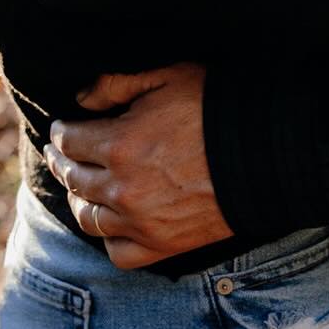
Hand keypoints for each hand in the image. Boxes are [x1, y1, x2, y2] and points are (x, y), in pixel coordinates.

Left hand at [45, 64, 231, 269]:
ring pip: (88, 217)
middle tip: (60, 153)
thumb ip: (117, 83)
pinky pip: (116, 251)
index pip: (70, 140)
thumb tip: (81, 101)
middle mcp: (123, 189)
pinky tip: (109, 222)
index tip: (63, 126)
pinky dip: (106, 237)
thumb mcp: (168, 77)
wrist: (268, 153)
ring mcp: (141, 222)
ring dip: (77, 198)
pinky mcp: (162, 245)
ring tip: (79, 185)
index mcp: (120, 144)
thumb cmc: (218, 107)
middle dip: (61, 162)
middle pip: (73, 178)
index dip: (62, 130)